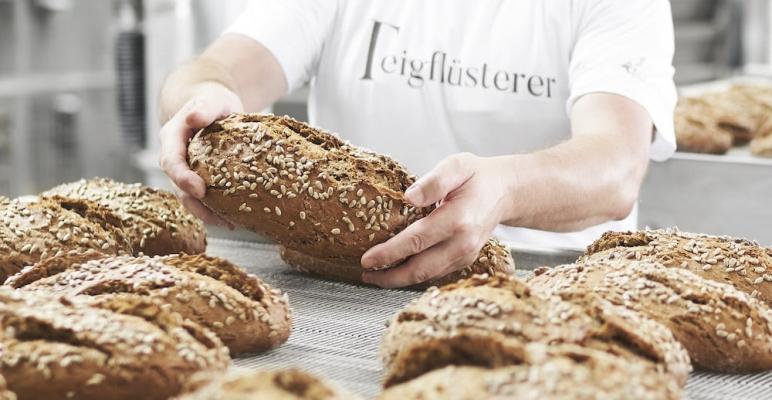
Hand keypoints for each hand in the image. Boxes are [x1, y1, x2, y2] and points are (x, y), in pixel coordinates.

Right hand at [158, 83, 242, 226]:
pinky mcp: (198, 178)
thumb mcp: (211, 99)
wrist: (213, 106)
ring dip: (207, 213)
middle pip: (178, 186)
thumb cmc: (213, 101)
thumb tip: (192, 118)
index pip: (171, 161)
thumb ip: (203, 108)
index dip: (183, 178)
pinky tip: (233, 220)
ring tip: (229, 224)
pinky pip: (202, 198)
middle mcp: (174, 158)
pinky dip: (215, 210)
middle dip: (196, 205)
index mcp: (171, 138)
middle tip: (219, 218)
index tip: (200, 190)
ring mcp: (185, 170)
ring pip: (189, 198)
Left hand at [360, 153, 513, 287]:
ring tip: (376, 276)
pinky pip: (436, 273)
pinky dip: (415, 275)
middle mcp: (463, 243)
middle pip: (420, 269)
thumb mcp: (456, 166)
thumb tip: (409, 197)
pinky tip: (398, 271)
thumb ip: (433, 181)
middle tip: (366, 275)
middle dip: (389, 276)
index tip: (367, 259)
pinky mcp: (465, 261)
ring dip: (400, 279)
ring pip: (427, 276)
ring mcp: (466, 255)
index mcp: (458, 219)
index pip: (416, 241)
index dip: (389, 253)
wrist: (505, 191)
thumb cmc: (477, 177)